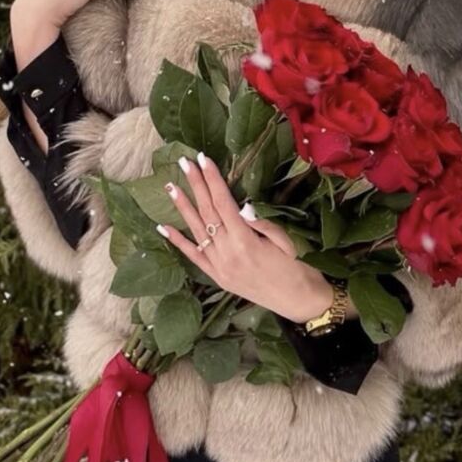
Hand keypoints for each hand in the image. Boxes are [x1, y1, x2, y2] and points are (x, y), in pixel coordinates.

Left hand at [157, 152, 332, 323]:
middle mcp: (228, 253)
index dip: (213, 179)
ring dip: (183, 206)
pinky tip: (163, 227)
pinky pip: (193, 257)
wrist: (298, 303)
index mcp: (246, 241)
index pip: (224, 203)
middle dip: (196, 185)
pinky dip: (177, 242)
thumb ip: (262, 223)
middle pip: (207, 212)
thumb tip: (242, 206)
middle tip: (184, 162)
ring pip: (196, 230)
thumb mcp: (286, 241)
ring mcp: (219, 266)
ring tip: (171, 186)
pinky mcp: (216, 277)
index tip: (203, 159)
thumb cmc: (297, 268)